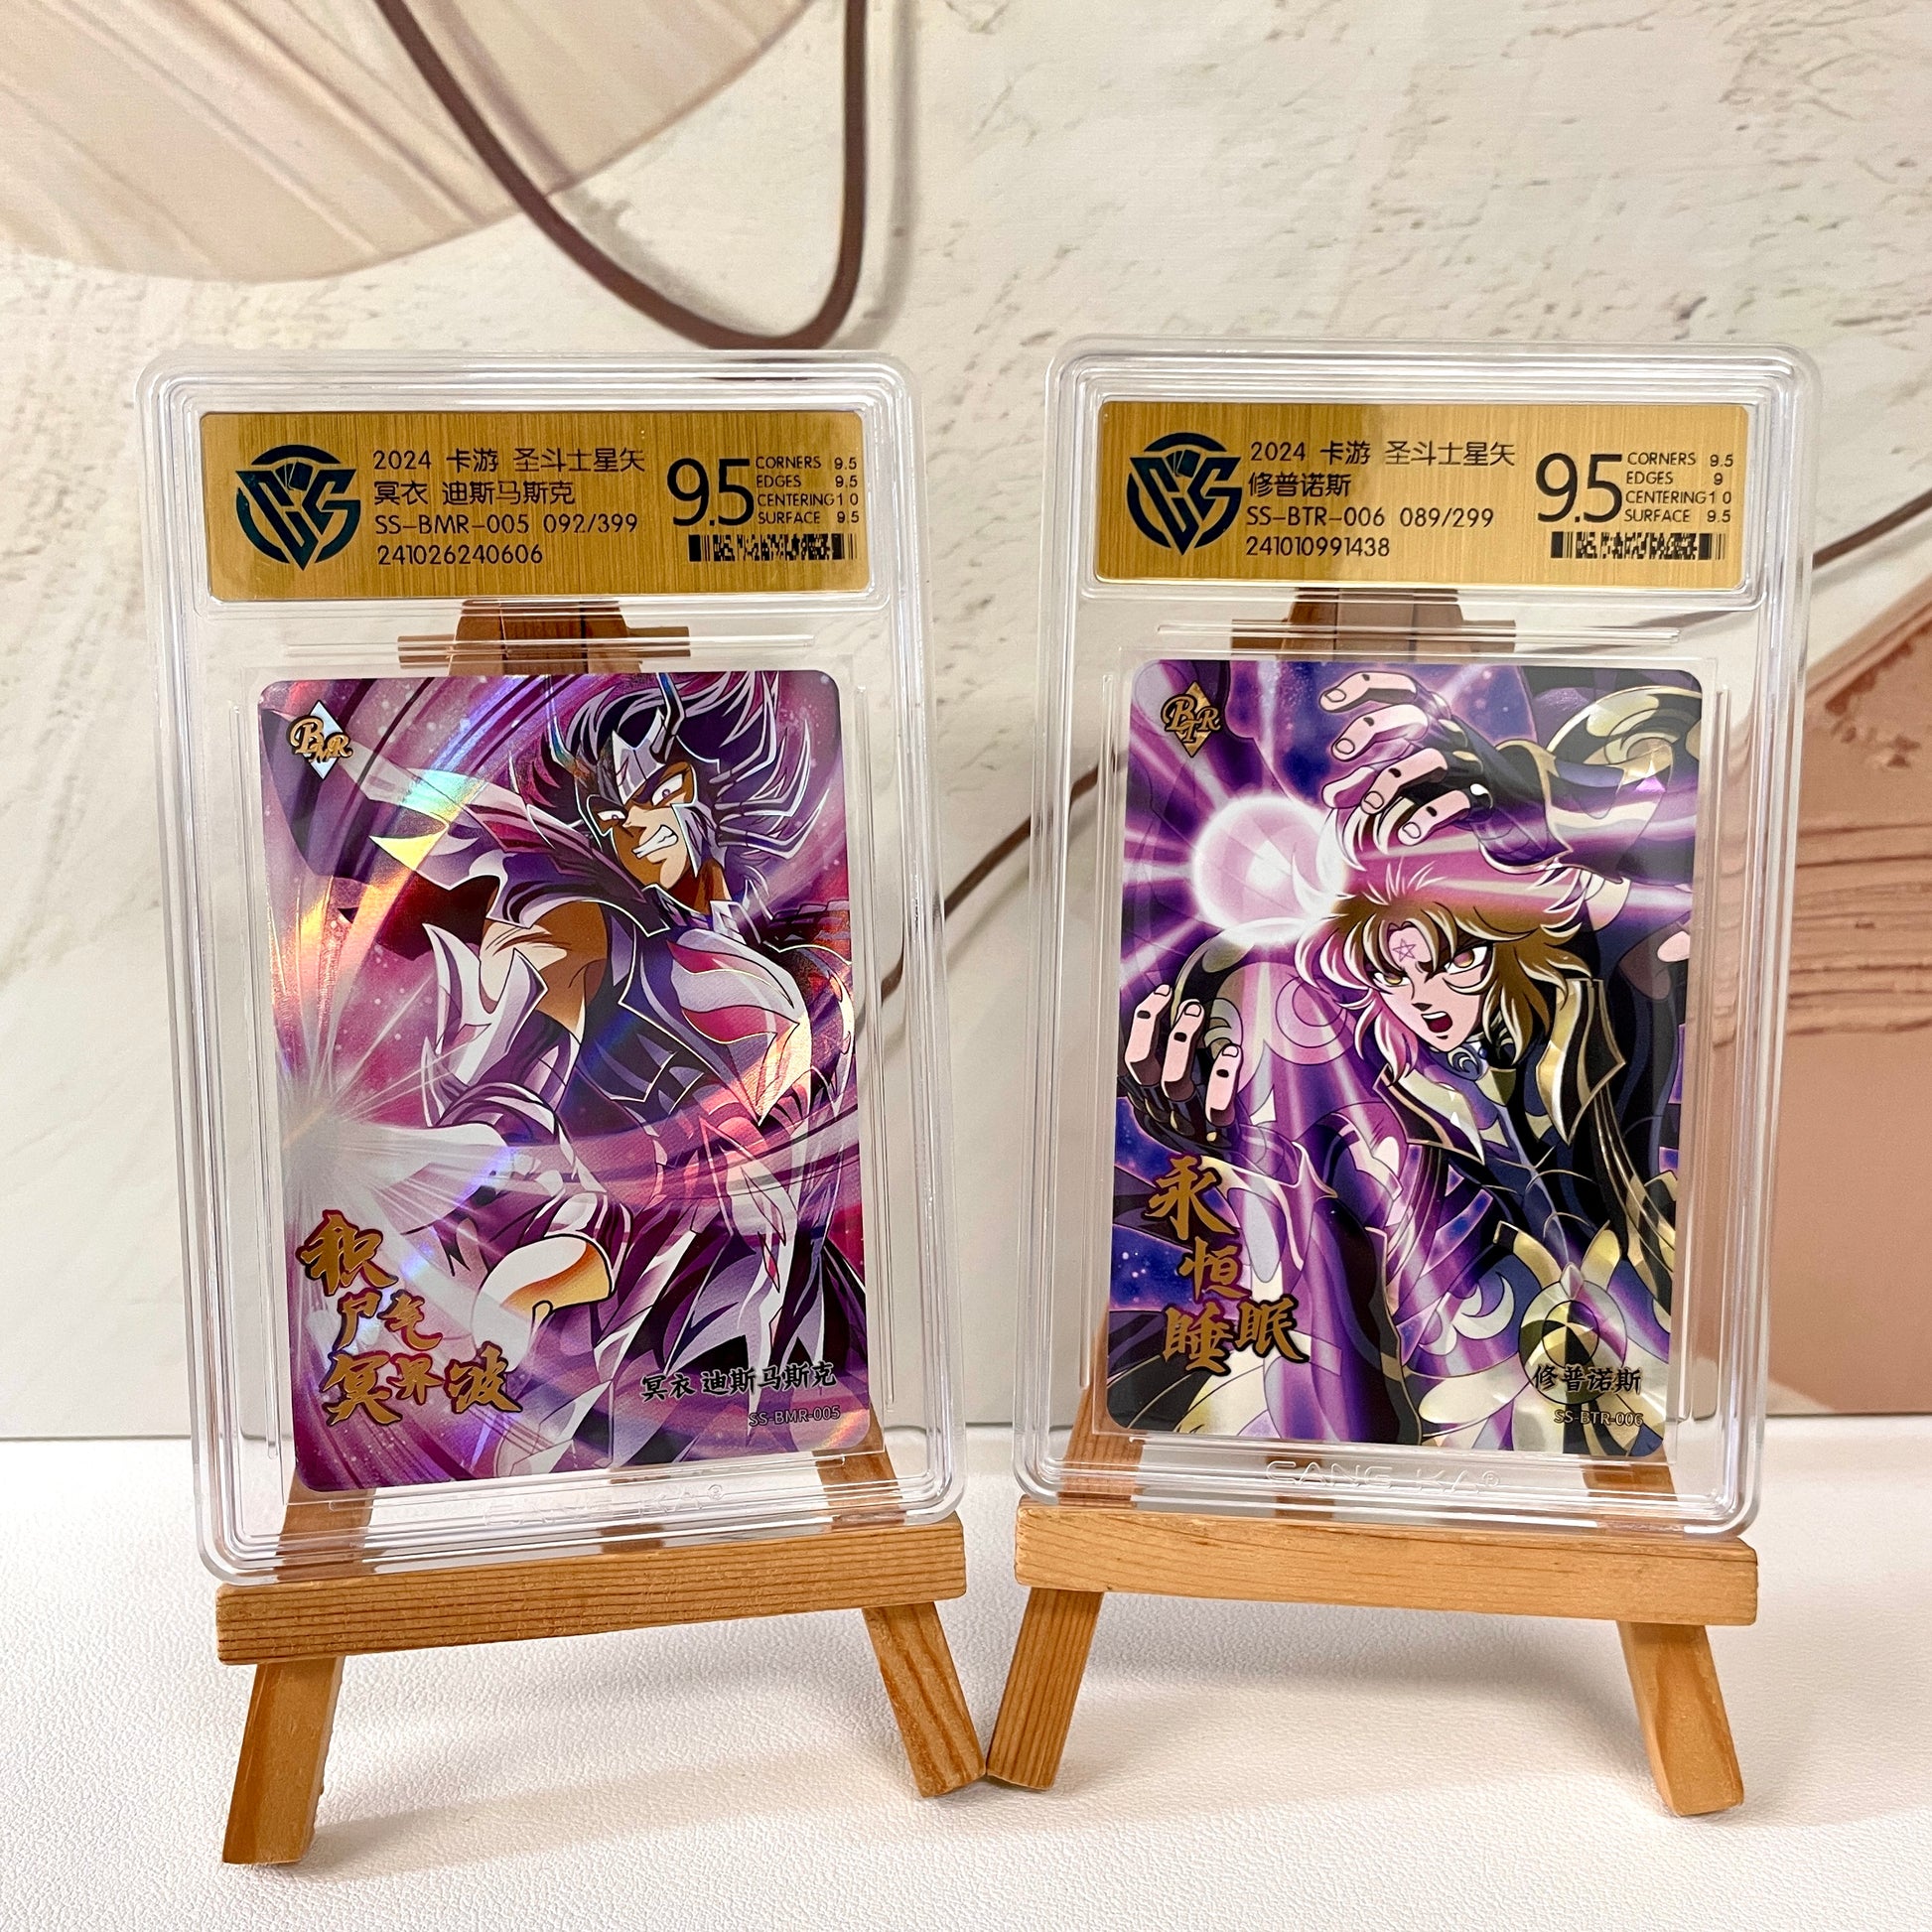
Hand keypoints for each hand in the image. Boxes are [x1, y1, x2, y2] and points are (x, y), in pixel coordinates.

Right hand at [1123, 981, 1241, 1142]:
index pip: (1125, 1055)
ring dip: (1183, 1041)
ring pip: (1173, 1082)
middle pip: (1140, 1063)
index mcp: (1145, 1090)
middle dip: (1153, 1025)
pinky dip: (1222, 1080)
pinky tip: (1231, 1052)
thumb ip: (1167, 1049)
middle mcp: (1159, 1103)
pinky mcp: (1216, 1131)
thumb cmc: (1202, 1108)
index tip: (1159, 993)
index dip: (1137, 1024)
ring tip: (1196, 1011)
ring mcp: (1185, 1118)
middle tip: (1175, 998)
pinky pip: (1216, 1110)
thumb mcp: (1176, 1079)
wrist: (1233, 1161)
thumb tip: (1159, 1001)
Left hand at [1320, 669, 1552, 860]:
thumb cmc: (1444, 778)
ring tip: (1367, 807)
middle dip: (1372, 728)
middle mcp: (1449, 734)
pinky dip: (1428, 818)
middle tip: (1339, 752)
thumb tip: (1327, 797)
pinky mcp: (1481, 796)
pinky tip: (1404, 835)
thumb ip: (1364, 780)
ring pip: (1430, 761)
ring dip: (1391, 782)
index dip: (1364, 686)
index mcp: (1432, 718)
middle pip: (1412, 717)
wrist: (1511, 801)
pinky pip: (1456, 803)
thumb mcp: (1405, 770)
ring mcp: (1467, 764)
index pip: (1400, 688)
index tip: (1328, 702)